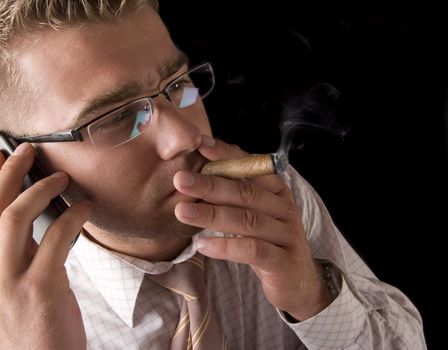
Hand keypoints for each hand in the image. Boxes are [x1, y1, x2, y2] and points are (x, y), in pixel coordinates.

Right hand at [0, 144, 91, 348]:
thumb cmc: (27, 321)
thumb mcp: (1, 286)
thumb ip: (3, 251)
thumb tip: (22, 205)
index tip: (1, 156)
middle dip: (11, 172)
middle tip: (30, 151)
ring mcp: (6, 282)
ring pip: (17, 215)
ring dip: (42, 188)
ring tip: (62, 177)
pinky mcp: (39, 287)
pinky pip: (57, 236)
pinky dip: (73, 215)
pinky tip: (85, 207)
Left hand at [174, 136, 331, 320]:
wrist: (300, 283)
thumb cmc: (269, 243)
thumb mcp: (255, 215)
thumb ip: (234, 196)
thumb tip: (197, 176)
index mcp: (277, 192)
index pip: (252, 167)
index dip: (227, 154)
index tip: (200, 145)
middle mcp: (284, 209)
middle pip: (246, 192)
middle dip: (210, 184)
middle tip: (180, 180)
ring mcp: (286, 235)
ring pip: (247, 220)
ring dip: (212, 215)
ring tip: (182, 211)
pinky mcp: (283, 262)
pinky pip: (253, 250)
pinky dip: (226, 247)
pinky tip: (202, 244)